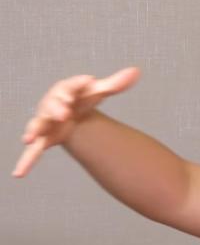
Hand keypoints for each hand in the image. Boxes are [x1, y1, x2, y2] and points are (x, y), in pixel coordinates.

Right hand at [12, 67, 140, 177]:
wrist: (69, 111)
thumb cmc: (82, 99)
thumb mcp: (97, 92)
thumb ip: (115, 84)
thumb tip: (136, 71)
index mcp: (64, 91)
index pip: (70, 86)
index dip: (79, 83)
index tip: (90, 80)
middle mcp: (51, 106)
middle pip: (52, 105)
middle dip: (56, 107)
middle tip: (65, 111)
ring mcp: (45, 123)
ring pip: (38, 125)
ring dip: (34, 130)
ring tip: (29, 137)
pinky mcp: (44, 139)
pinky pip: (33, 152)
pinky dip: (26, 162)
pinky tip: (19, 173)